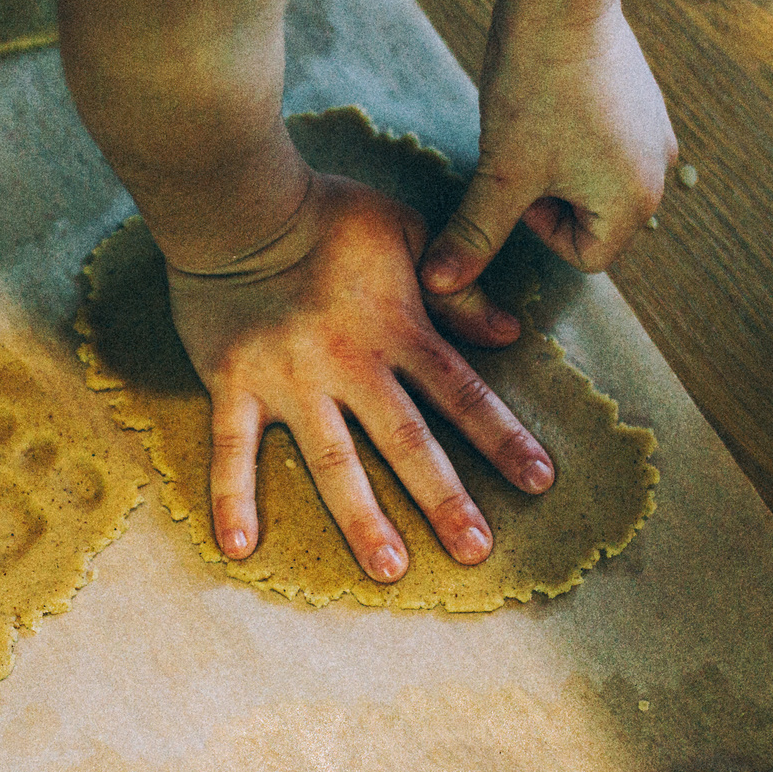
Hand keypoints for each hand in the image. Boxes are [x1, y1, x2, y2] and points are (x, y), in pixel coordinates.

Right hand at [166, 172, 555, 582]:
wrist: (238, 201)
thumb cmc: (327, 214)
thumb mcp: (408, 235)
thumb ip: (458, 290)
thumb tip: (510, 334)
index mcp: (397, 328)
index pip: (462, 392)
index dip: (503, 437)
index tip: (541, 480)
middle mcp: (348, 363)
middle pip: (406, 441)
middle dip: (444, 499)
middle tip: (475, 551)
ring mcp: (289, 379)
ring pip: (332, 460)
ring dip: (361, 518)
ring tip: (389, 570)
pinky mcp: (234, 383)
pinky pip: (232, 450)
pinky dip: (233, 499)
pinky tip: (241, 550)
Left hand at [419, 8, 677, 331]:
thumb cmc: (534, 87)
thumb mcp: (501, 171)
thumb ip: (476, 234)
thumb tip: (437, 286)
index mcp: (636, 201)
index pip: (585, 256)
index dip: (540, 225)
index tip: (521, 174)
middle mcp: (660, 172)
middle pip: (591, 219)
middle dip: (549, 193)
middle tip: (527, 145)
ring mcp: (656, 132)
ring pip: (593, 179)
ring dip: (557, 162)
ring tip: (539, 117)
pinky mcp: (644, 100)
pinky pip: (604, 142)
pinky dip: (573, 131)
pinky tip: (553, 96)